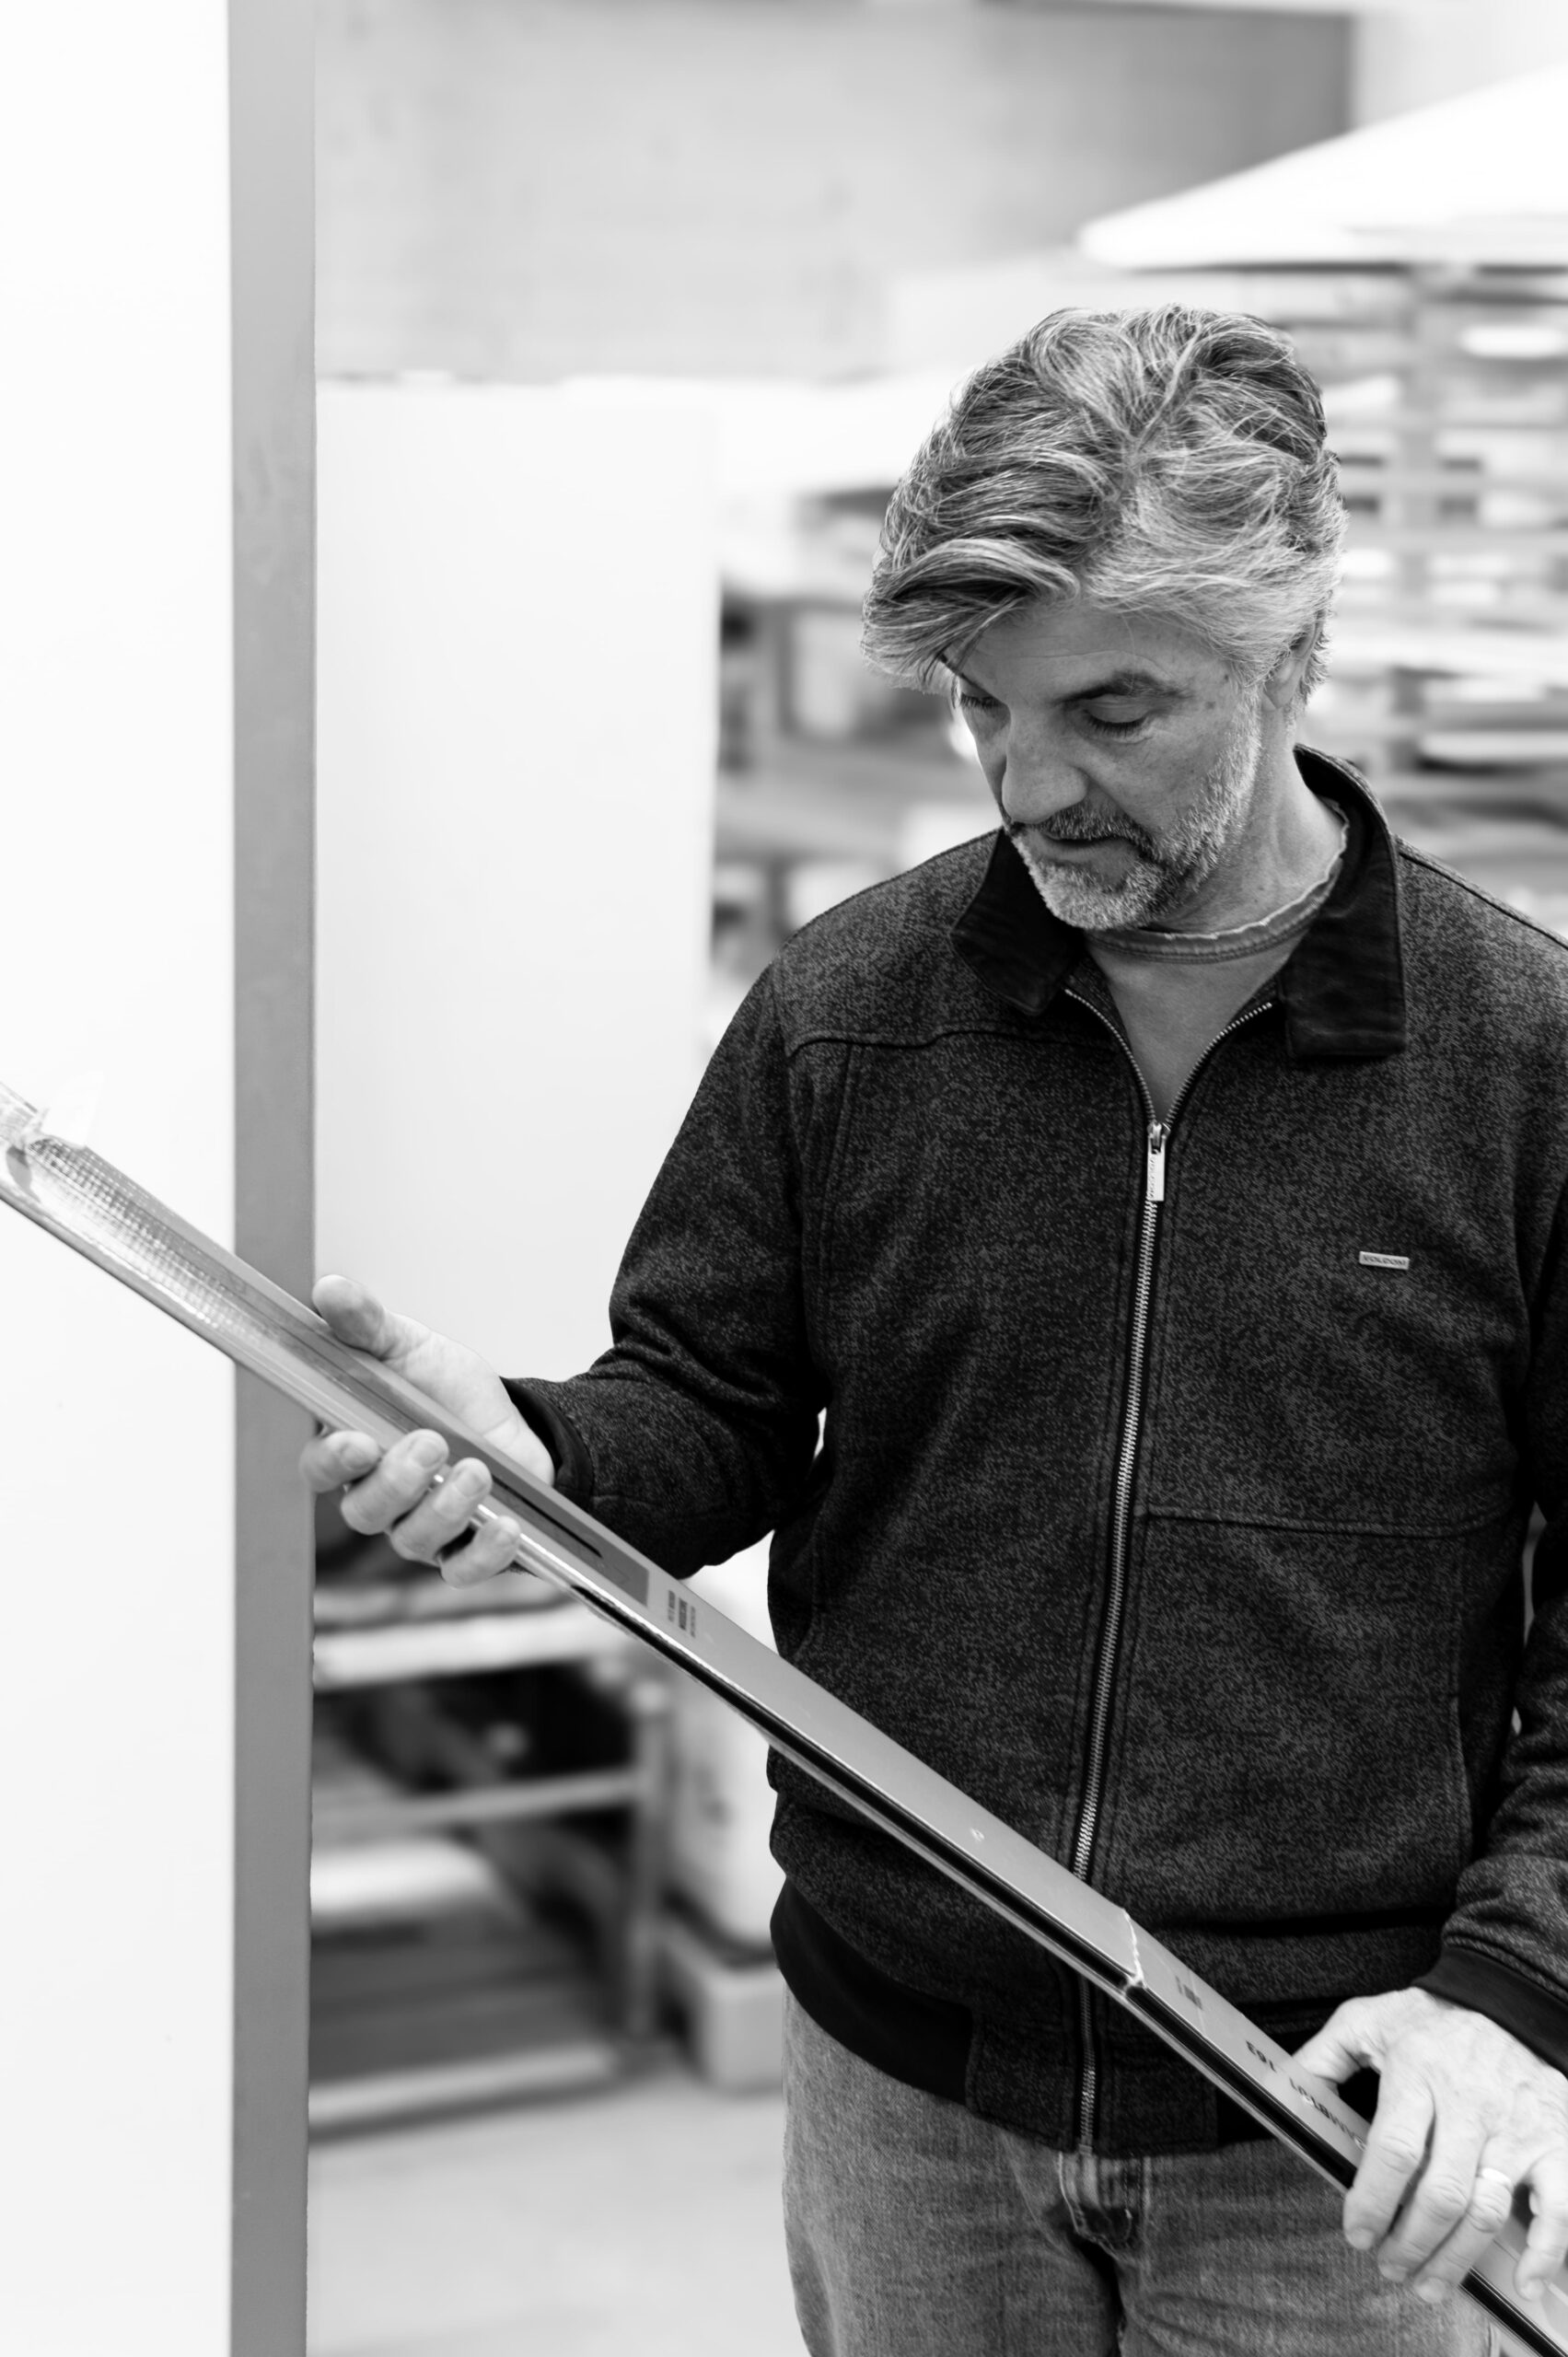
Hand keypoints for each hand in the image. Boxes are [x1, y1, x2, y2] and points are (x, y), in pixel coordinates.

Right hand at [298, 1273, 554, 1584]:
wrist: (517, 1420)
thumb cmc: (449, 1390)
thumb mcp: (412, 1348)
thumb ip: (367, 1325)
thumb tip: (329, 1289)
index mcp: (354, 1450)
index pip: (320, 1469)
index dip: (333, 1461)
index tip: (356, 1440)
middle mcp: (381, 1498)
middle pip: (365, 1512)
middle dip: (397, 1482)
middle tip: (432, 1444)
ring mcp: (422, 1530)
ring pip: (414, 1541)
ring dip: (445, 1508)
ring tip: (477, 1470)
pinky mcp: (467, 1549)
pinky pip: (465, 1569)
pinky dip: (484, 1554)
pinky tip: (505, 1525)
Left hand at [1294, 1987, 1567, 2309]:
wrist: (1510, 1997)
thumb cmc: (1432, 2018)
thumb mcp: (1368, 2021)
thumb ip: (1323, 2057)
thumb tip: (1280, 2091)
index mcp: (1418, 2071)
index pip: (1394, 2150)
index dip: (1373, 2202)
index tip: (1358, 2234)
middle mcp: (1469, 2103)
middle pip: (1440, 2193)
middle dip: (1410, 2243)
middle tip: (1389, 2266)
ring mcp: (1516, 2127)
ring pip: (1487, 2209)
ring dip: (1457, 2258)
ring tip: (1428, 2283)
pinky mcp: (1555, 2142)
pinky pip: (1557, 2206)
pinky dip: (1545, 2251)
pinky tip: (1523, 2279)